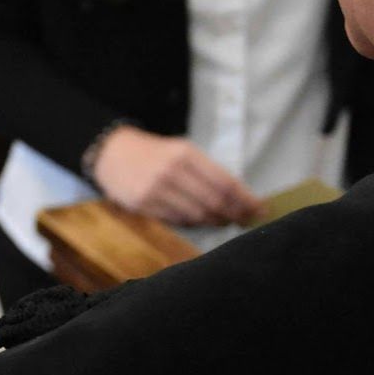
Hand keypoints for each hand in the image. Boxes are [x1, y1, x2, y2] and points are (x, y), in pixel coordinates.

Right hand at [91, 127, 264, 226]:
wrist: (112, 153)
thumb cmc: (155, 153)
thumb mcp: (181, 152)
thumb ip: (207, 171)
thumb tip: (240, 197)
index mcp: (186, 154)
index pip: (225, 182)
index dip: (246, 199)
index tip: (261, 209)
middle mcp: (172, 172)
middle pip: (214, 201)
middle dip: (235, 214)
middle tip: (246, 220)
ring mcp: (156, 190)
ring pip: (197, 215)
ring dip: (216, 221)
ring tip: (225, 220)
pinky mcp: (143, 205)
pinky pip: (178, 221)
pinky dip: (194, 223)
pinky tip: (201, 220)